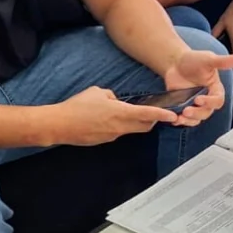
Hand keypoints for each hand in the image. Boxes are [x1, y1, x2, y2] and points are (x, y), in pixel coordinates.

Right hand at [50, 86, 178, 145]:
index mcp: (120, 113)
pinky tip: (107, 119)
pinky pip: (117, 133)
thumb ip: (112, 96)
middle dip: (152, 120)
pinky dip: (119, 126)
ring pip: (131, 130)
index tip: (173, 115)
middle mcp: (119, 127)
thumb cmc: (77, 106)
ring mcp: (112, 136)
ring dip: (134, 123)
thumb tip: (116, 100)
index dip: (162, 115)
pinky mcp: (104, 141)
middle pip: (144, 126)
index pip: (147, 114)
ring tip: (127, 113)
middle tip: (156, 113)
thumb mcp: (97, 92)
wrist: (60, 125)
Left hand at [162, 48, 232, 126]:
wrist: (175, 63)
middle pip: (207, 112)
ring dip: (189, 120)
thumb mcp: (208, 59)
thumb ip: (223, 61)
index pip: (218, 100)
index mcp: (215, 89)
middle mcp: (207, 99)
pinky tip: (174, 119)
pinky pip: (185, 120)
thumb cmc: (193, 60)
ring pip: (197, 119)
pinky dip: (180, 121)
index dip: (210, 102)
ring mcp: (195, 105)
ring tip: (179, 118)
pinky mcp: (184, 108)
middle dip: (197, 113)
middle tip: (187, 110)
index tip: (198, 99)